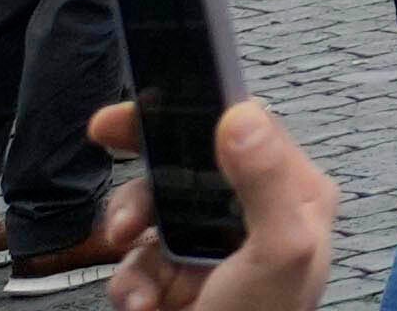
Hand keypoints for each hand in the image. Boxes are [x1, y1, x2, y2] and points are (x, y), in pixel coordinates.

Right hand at [92, 89, 337, 310]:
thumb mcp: (276, 252)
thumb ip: (265, 182)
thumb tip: (241, 113)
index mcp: (294, 194)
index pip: (240, 126)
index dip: (186, 110)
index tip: (134, 106)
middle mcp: (255, 213)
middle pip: (188, 161)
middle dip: (144, 163)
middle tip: (102, 135)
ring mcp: (213, 248)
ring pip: (152, 211)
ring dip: (129, 234)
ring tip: (136, 278)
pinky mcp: (179, 280)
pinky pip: (137, 262)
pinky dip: (128, 284)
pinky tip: (141, 307)